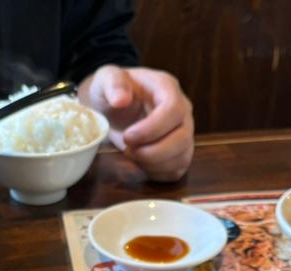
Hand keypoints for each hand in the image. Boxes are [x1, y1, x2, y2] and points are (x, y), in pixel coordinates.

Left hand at [79, 65, 193, 182]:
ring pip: (181, 158)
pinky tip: (140, 162)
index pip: (173, 110)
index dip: (152, 129)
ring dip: (153, 164)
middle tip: (127, 149)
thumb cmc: (112, 92)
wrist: (114, 107)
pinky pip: (176, 170)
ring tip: (132, 154)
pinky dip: (156, 173)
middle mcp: (182, 111)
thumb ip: (113, 83)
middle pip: (182, 138)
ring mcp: (184, 133)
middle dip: (152, 152)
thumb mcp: (105, 78)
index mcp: (167, 88)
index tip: (128, 137)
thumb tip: (120, 99)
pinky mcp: (180, 153)